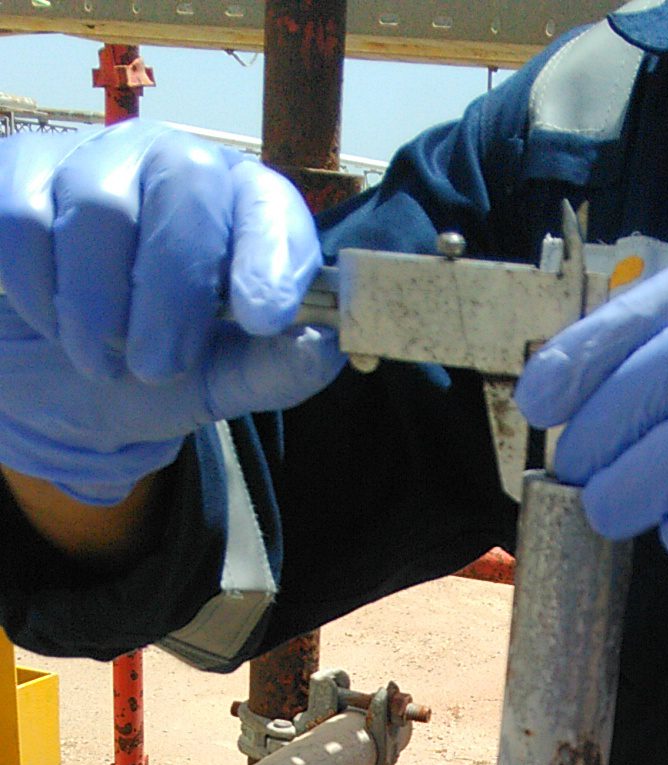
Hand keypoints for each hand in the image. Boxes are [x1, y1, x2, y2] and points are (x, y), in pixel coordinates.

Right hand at [0, 123, 343, 504]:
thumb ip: (271, 371)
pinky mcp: (19, 175)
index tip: (264, 317)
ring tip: (100, 360)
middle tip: (159, 365)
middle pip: (183, 188)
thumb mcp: (215, 386)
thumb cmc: (146, 372)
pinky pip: (25, 220)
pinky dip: (39, 292)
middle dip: (173, 292)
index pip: (268, 204)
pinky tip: (50, 323)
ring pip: (99, 208)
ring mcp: (92, 162)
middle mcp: (169, 167)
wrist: (51, 387)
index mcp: (235, 210)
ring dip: (99, 308)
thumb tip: (326, 347)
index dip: (271, 254)